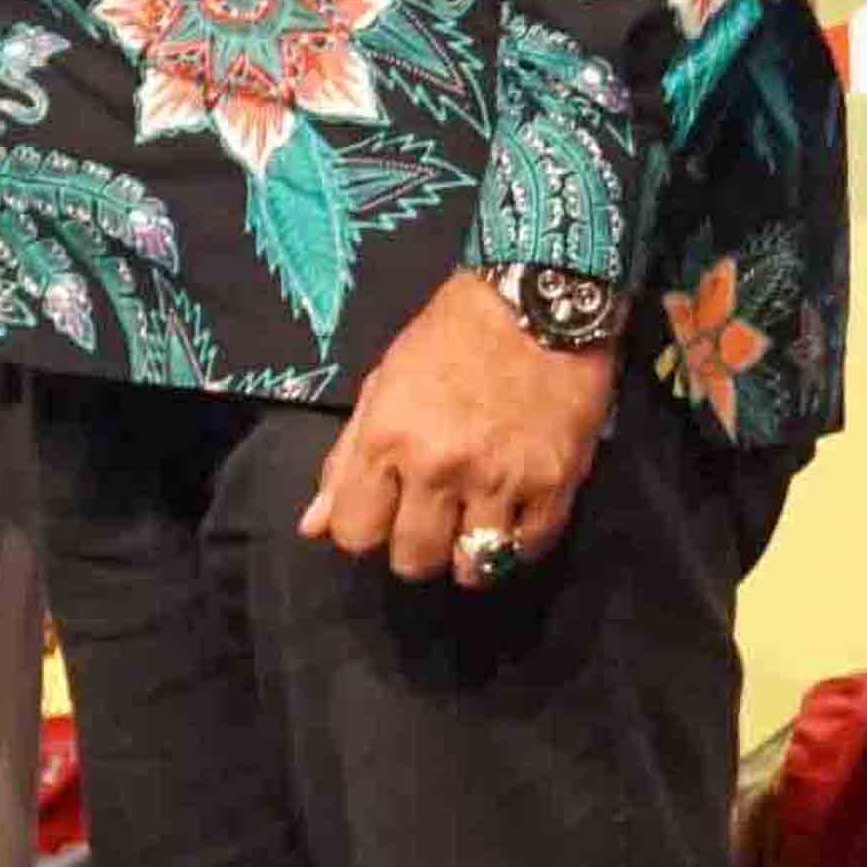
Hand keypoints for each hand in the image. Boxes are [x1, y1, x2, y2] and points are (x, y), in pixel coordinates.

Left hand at [301, 272, 616, 588]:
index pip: (355, 533)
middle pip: (413, 560)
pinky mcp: (553, 484)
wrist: (539, 299)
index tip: (384, 509)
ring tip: (474, 525)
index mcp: (388, 437)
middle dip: (417, 548)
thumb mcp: (384, 382)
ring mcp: (499, 479)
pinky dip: (518, 543)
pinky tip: (512, 517)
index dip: (365, 527)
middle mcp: (439, 466)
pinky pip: (528, 549)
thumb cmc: (452, 335)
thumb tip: (313, 526)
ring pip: (472, 567)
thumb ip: (347, 458)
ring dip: (469, 554)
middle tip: (432, 518)